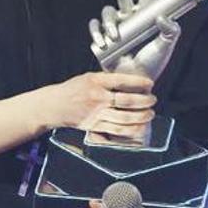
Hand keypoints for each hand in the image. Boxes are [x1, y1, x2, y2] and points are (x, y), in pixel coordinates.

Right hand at [41, 71, 155, 139]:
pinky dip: (131, 129)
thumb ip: (107, 79)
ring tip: (150, 113)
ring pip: (125, 118)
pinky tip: (139, 126)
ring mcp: (96, 114)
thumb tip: (129, 81)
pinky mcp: (96, 126)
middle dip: (145, 101)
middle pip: (127, 101)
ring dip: (141, 116)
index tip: (149, 83)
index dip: (139, 83)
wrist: (54, 105)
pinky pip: (117, 130)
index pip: (122, 81)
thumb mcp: (88, 77)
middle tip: (153, 99)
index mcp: (95, 82)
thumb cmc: (72, 89)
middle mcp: (97, 98)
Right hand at [89, 0, 180, 79]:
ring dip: (110, 24)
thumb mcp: (166, 47)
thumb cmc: (152, 65)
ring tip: (115, 39)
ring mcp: (115, 25)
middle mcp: (129, 15)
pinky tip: (104, 43)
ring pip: (107, 11)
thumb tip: (164, 17)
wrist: (134, 84)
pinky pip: (95, 27)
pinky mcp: (102, 36)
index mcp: (146, 14)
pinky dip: (98, 34)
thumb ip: (170, 31)